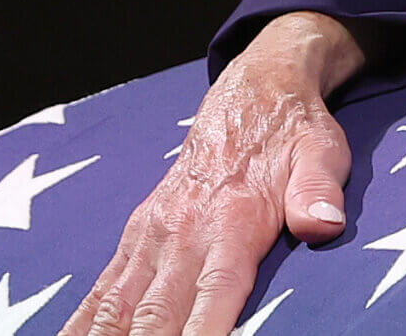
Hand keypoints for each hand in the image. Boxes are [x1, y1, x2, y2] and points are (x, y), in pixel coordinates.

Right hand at [59, 12, 368, 335]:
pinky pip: (100, 290)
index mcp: (230, 223)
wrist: (255, 92)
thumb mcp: (321, 152)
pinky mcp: (136, 237)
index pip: (212, 297)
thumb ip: (318, 190)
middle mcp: (181, 234)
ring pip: (116, 308)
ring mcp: (152, 237)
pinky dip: (81, 324)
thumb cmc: (293, 132)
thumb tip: (324, 224)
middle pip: (155, 316)